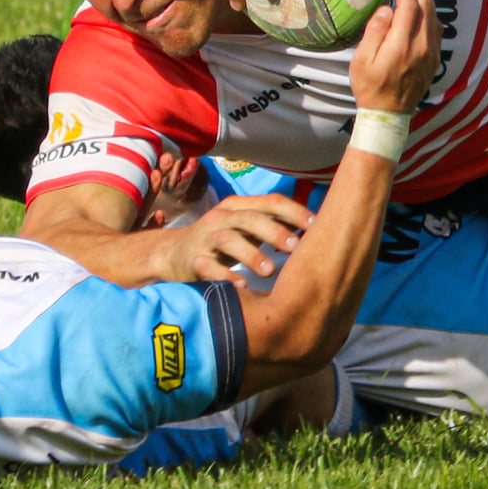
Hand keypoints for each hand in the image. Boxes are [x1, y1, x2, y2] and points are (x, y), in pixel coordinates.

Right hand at [155, 195, 312, 284]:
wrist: (171, 254)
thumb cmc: (220, 241)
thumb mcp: (244, 228)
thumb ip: (272, 225)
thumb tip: (313, 229)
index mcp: (239, 207)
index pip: (270, 202)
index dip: (294, 212)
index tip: (316, 226)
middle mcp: (222, 218)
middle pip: (250, 219)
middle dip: (275, 232)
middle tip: (296, 247)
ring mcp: (205, 238)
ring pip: (229, 240)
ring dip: (251, 254)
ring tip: (269, 271)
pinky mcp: (192, 260)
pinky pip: (207, 267)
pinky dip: (224, 276)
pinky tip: (240, 286)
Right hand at [349, 0, 441, 113]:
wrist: (389, 115)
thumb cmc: (369, 88)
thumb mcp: (361, 62)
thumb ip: (374, 33)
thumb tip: (386, 9)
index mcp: (402, 46)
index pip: (409, 5)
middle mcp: (422, 47)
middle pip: (426, 4)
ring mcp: (432, 52)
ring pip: (434, 14)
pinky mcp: (435, 58)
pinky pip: (437, 27)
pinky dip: (430, 9)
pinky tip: (421, 3)